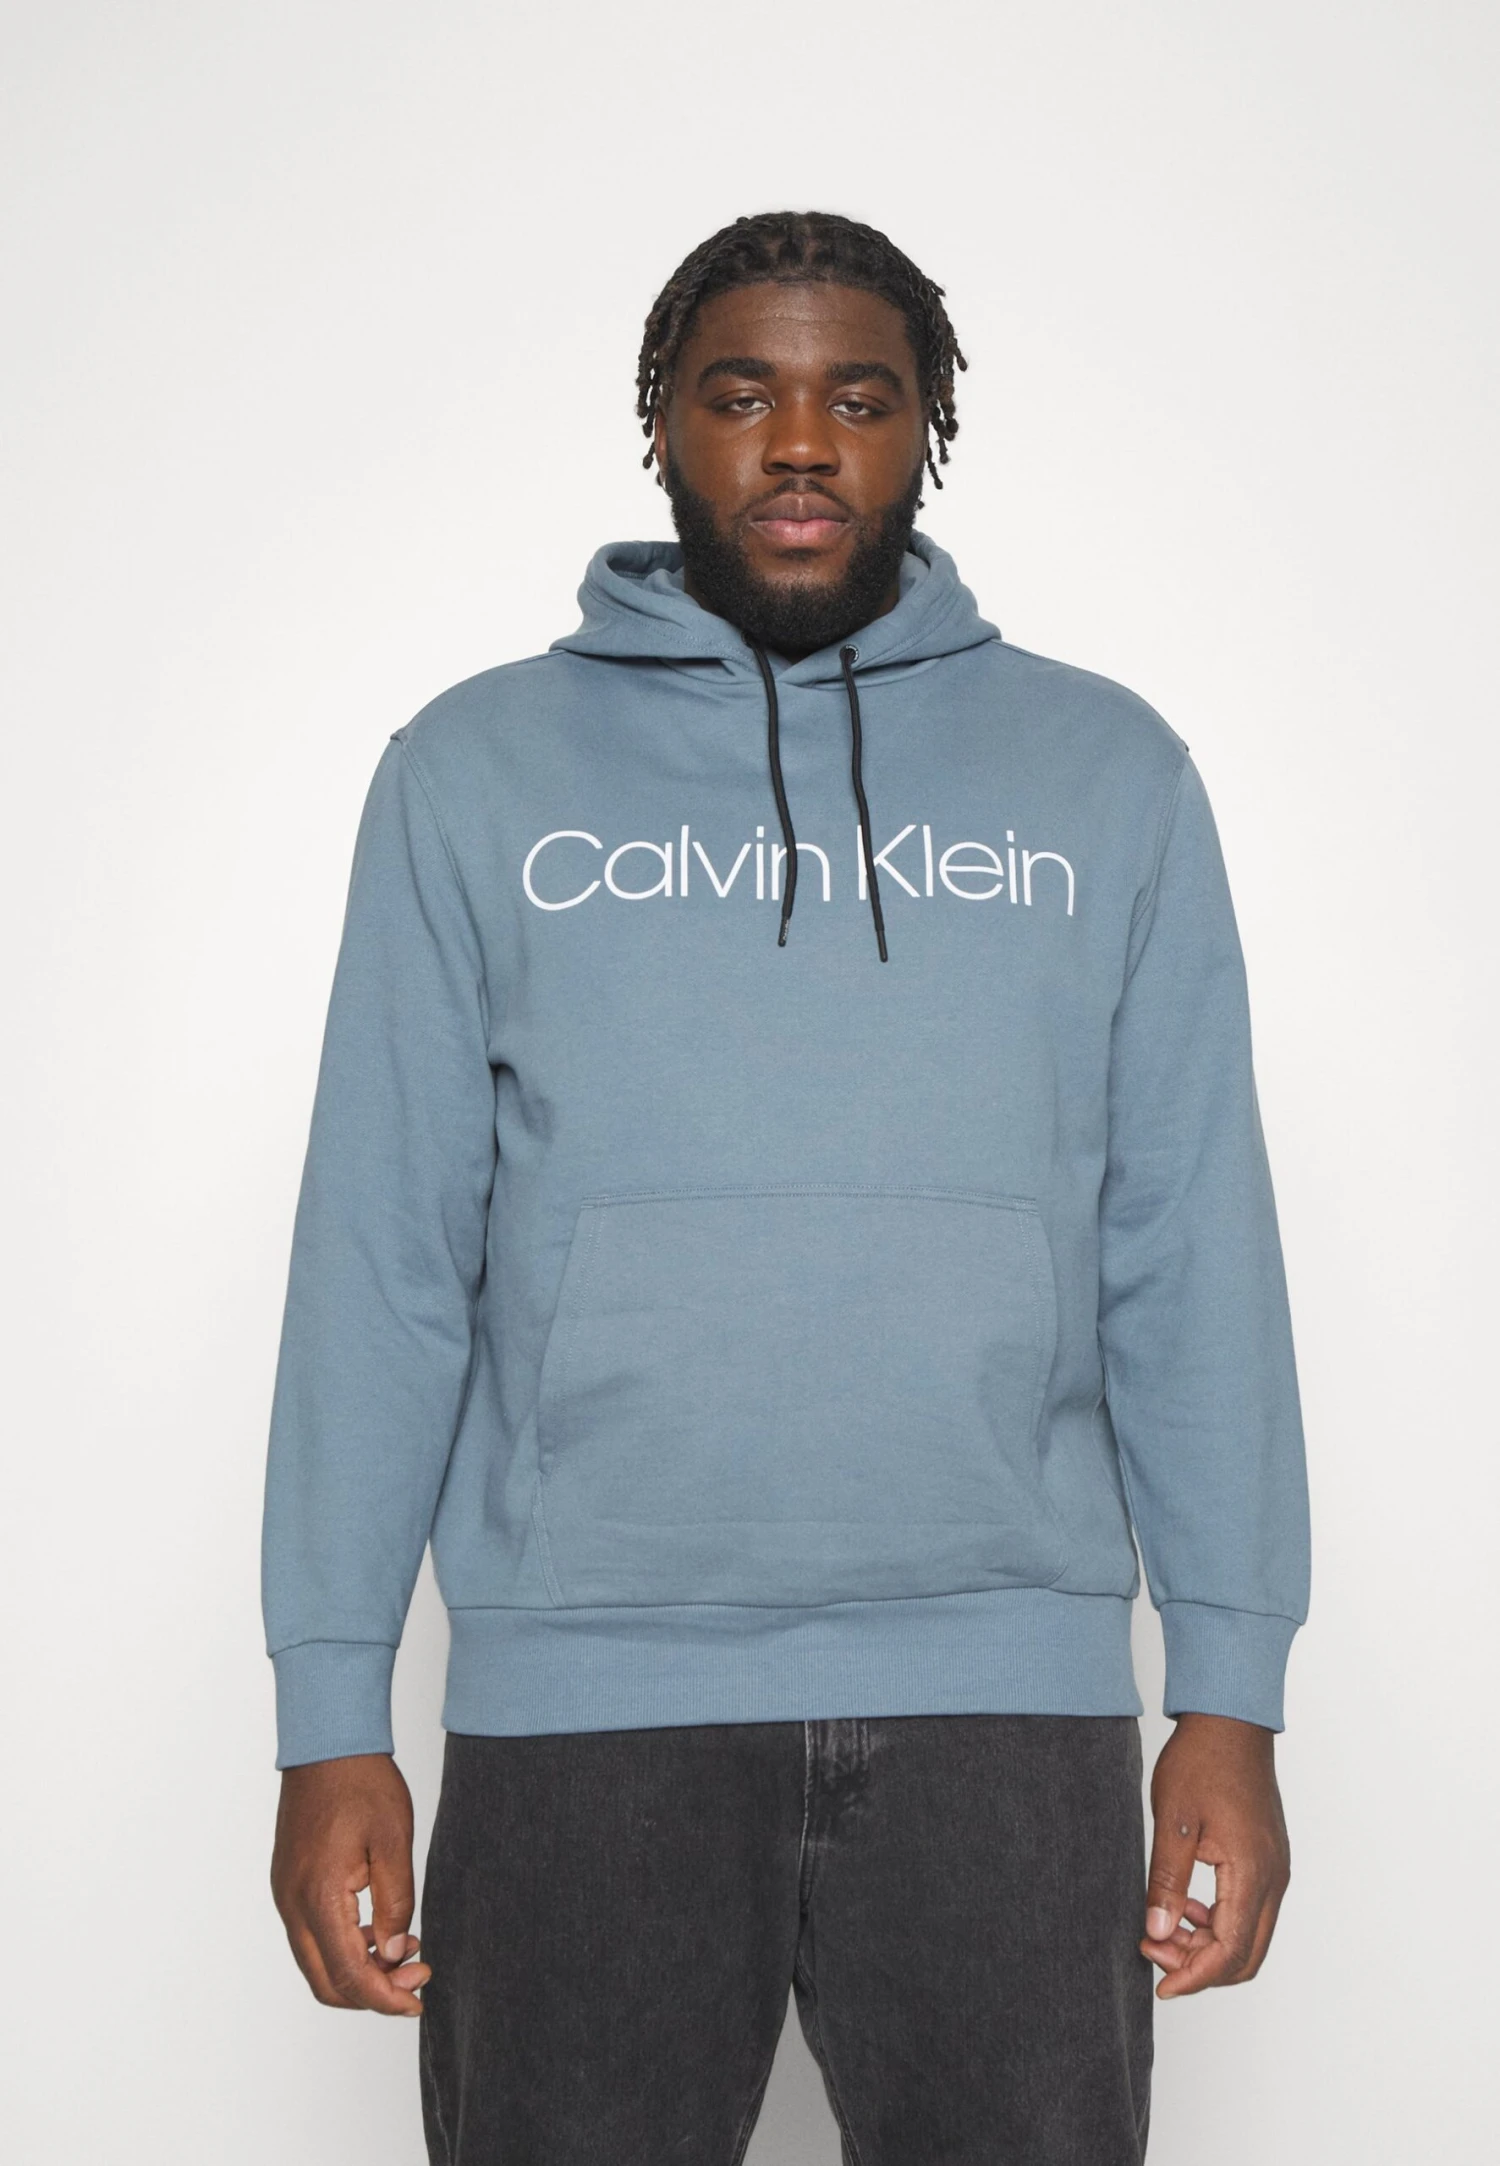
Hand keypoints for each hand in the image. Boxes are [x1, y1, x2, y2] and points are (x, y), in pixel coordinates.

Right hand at [271, 1752, 430, 2014]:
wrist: (327, 1744)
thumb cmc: (361, 1783)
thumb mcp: (393, 1842)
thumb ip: (396, 1903)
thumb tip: (396, 1953)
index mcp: (318, 1896)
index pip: (348, 1975)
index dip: (384, 1998)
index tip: (417, 2001)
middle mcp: (291, 1903)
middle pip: (325, 1982)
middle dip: (372, 1992)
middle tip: (417, 1978)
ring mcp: (285, 1894)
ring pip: (316, 1962)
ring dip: (358, 1970)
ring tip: (406, 1951)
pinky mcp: (289, 1884)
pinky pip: (311, 1936)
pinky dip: (344, 1947)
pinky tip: (379, 1930)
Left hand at [1141, 1712, 1289, 1998]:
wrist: (1230, 1721)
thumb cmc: (1202, 1761)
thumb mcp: (1173, 1821)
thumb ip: (1167, 1882)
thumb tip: (1159, 1934)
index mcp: (1252, 1873)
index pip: (1229, 1952)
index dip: (1193, 1977)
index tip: (1159, 1985)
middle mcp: (1274, 1879)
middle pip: (1246, 1956)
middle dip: (1200, 1967)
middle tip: (1154, 1952)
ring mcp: (1276, 1870)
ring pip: (1249, 1936)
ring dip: (1209, 1945)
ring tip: (1163, 1929)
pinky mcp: (1269, 1860)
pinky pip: (1251, 1911)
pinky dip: (1220, 1923)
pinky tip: (1187, 1907)